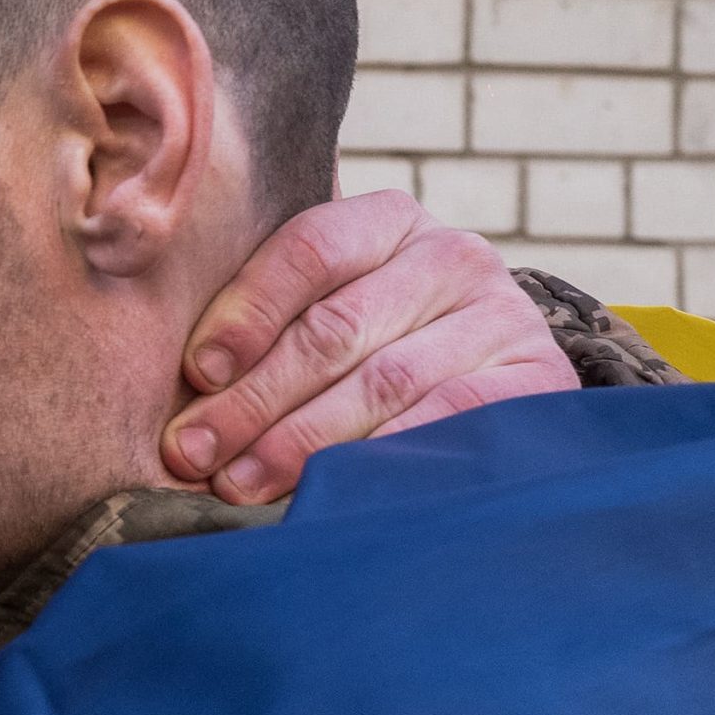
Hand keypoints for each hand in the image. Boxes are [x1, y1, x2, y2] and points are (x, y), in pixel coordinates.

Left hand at [161, 190, 577, 503]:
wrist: (493, 369)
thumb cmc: (372, 338)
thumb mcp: (327, 302)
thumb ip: (266, 314)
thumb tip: (179, 375)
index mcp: (388, 221)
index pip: (310, 250)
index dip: (247, 312)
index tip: (197, 372)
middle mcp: (451, 257)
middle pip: (336, 328)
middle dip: (254, 398)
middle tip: (194, 452)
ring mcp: (500, 318)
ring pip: (382, 383)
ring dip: (299, 441)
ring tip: (237, 484)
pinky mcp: (534, 380)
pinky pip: (443, 424)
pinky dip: (374, 461)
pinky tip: (322, 493)